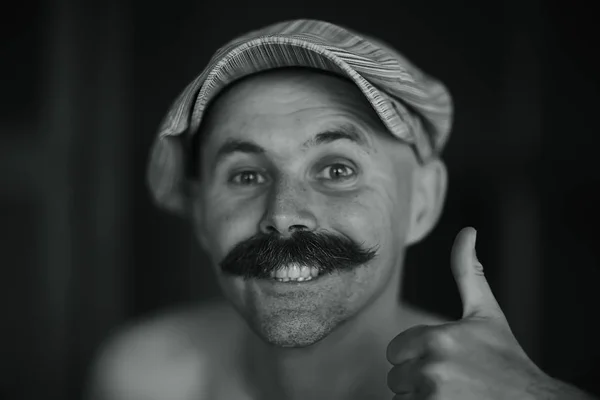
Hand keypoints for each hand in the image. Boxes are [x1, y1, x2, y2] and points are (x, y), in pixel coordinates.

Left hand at [386, 227, 553, 399]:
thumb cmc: (507, 358)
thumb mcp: (486, 313)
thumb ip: (468, 273)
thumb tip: (467, 232)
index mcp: (438, 337)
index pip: (395, 350)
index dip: (414, 357)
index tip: (442, 360)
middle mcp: (432, 366)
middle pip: (396, 376)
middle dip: (415, 379)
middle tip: (450, 380)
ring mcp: (433, 396)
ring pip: (400, 397)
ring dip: (418, 398)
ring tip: (451, 394)